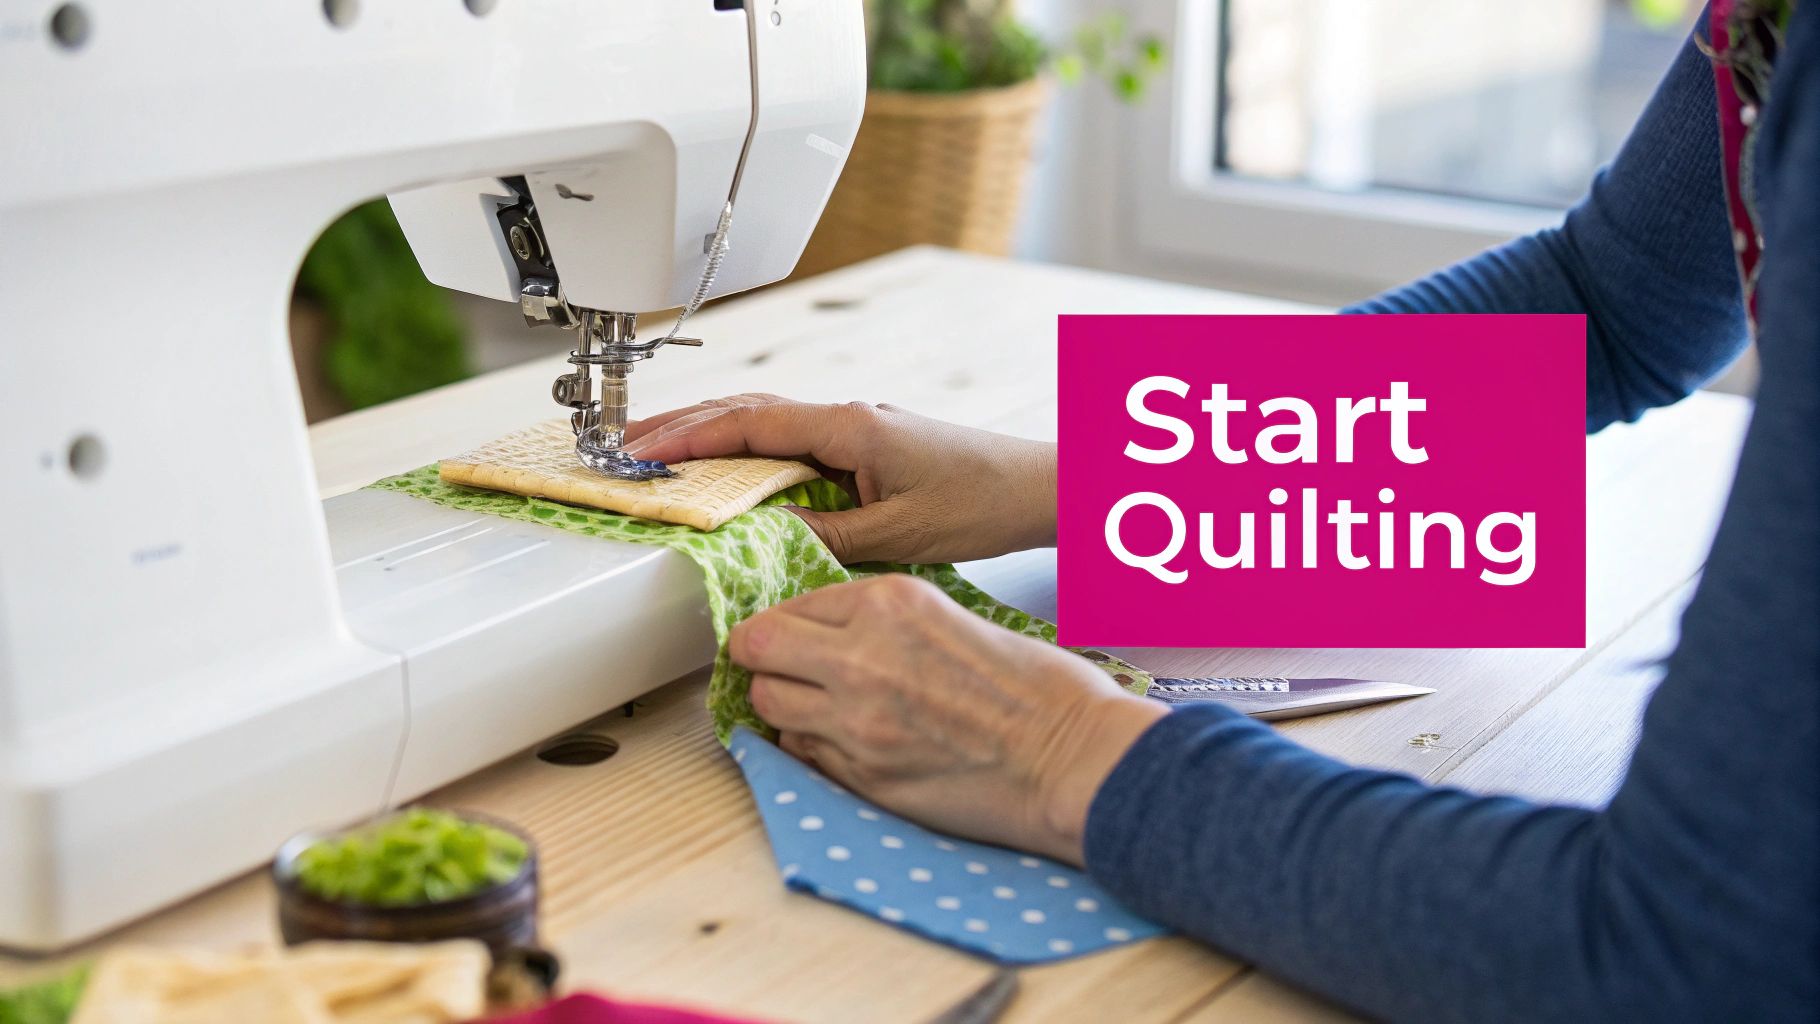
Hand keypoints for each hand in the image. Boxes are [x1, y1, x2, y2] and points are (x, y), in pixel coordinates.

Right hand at [624, 394, 1055, 563]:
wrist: (1041, 487)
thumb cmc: (983, 502)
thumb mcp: (897, 535)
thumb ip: (826, 535)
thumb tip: (763, 536)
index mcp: (849, 428)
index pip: (749, 424)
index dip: (688, 440)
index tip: (640, 453)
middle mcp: (848, 418)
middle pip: (747, 412)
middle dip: (683, 426)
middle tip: (627, 444)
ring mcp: (858, 429)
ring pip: (768, 423)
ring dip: (713, 436)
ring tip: (662, 454)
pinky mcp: (868, 446)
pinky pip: (794, 442)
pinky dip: (751, 452)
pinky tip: (733, 474)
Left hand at [730, 573, 1166, 863]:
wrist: (1072, 756)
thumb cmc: (1034, 689)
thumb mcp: (949, 617)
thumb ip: (881, 622)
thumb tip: (828, 634)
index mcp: (890, 603)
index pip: (790, 604)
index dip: (787, 625)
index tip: (793, 639)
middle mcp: (862, 654)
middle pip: (757, 646)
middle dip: (764, 657)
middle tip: (785, 670)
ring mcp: (856, 719)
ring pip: (765, 701)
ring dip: (783, 703)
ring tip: (818, 709)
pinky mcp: (862, 773)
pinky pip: (799, 751)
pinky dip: (810, 745)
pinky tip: (846, 742)